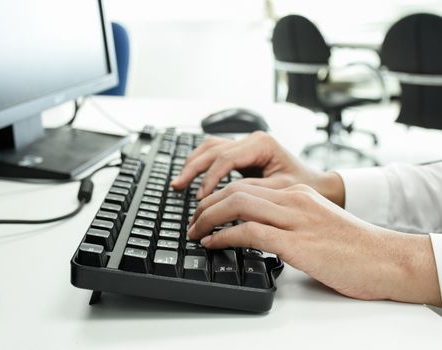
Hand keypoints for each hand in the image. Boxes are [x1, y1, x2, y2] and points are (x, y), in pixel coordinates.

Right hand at [171, 131, 344, 205]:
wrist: (318, 186)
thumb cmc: (304, 188)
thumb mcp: (279, 191)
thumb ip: (252, 193)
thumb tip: (223, 201)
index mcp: (263, 144)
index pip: (226, 159)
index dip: (210, 179)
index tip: (200, 198)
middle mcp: (252, 140)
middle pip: (213, 149)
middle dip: (193, 169)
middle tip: (178, 187)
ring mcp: (246, 145)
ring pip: (210, 148)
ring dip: (192, 164)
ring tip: (178, 183)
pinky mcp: (242, 154)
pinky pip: (214, 153)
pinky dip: (200, 164)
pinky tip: (190, 176)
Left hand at [187, 182, 441, 305]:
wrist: (385, 258)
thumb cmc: (350, 245)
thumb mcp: (313, 221)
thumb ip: (285, 218)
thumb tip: (253, 229)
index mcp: (295, 192)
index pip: (245, 184)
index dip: (217, 196)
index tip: (202, 211)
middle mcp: (292, 198)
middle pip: (235, 190)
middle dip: (206, 205)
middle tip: (191, 221)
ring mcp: (294, 217)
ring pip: (237, 204)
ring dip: (208, 218)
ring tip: (194, 232)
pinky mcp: (295, 241)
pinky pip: (248, 231)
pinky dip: (223, 236)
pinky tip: (211, 243)